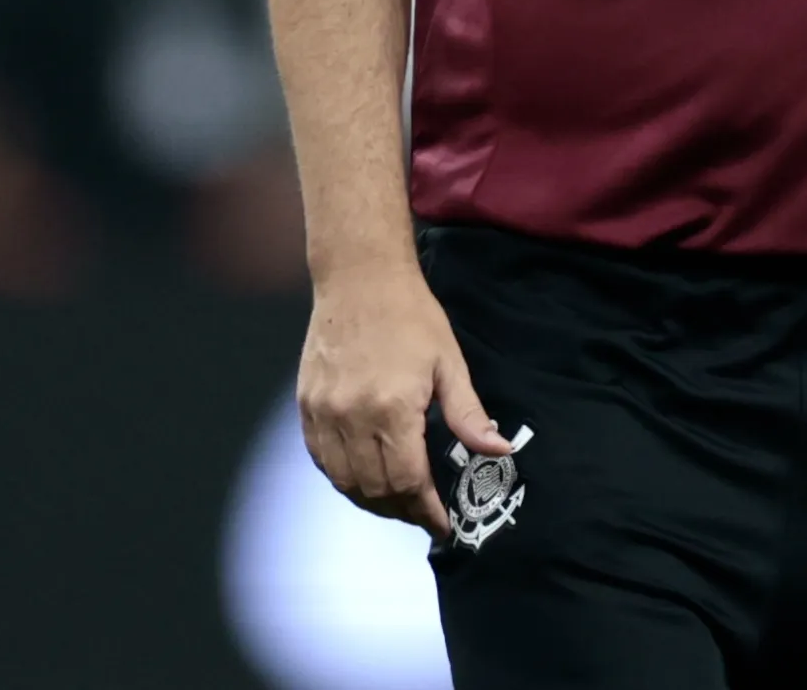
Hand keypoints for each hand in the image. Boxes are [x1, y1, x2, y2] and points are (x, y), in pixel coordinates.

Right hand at [296, 257, 511, 536]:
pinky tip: (366, 478)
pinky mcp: (307, 408)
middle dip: (403, 511)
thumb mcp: (450, 363)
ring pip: (344, 482)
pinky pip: (322, 461)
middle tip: (425, 515)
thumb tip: (498, 450)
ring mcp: (324, 414)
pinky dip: (344, 479)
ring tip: (399, 503)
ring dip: (372, 501)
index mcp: (392, 408)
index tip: (443, 525)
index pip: (408, 481)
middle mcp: (351, 417)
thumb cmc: (411, 317)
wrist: (360, 280)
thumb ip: (469, 414)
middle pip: (375, 490)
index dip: (427, 511)